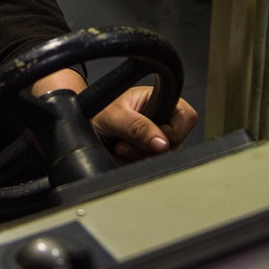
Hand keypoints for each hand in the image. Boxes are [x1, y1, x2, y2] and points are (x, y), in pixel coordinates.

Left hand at [32, 70, 197, 162]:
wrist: (81, 126)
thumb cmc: (97, 111)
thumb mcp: (115, 116)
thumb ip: (138, 127)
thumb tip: (163, 143)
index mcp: (160, 101)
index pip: (187, 117)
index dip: (175, 130)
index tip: (156, 138)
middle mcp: (161, 121)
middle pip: (176, 143)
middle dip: (148, 147)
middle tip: (126, 140)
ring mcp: (154, 140)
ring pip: (162, 159)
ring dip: (137, 156)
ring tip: (119, 144)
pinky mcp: (145, 156)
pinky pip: (148, 167)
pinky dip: (132, 164)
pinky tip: (120, 154)